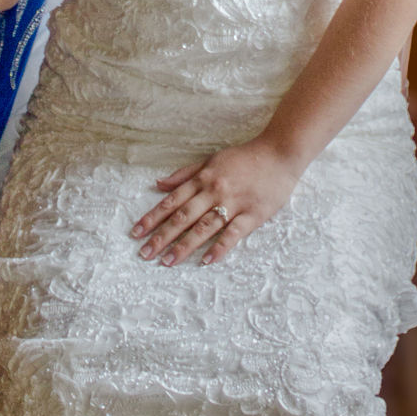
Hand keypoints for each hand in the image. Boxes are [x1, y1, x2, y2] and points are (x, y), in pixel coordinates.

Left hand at [130, 138, 303, 265]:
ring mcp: (233, 203)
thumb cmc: (244, 157)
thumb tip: (158, 184)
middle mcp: (214, 191)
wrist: (279, 153)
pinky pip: (233, 234)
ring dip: (184, 246)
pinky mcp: (253, 214)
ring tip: (168, 262)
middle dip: (162, 236)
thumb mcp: (211, 159)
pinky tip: (207, 261)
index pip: (172, 201)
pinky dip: (220, 248)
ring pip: (204, 227)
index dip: (153, 217)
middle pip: (183, 217)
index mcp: (203, 178)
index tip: (136, 232)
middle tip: (144, 254)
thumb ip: (184, 174)